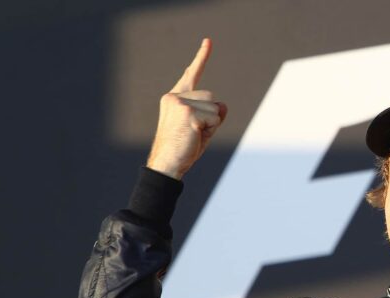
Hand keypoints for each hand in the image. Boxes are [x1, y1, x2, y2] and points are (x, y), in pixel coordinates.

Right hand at [147, 38, 227, 179]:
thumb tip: (222, 105)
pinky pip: (215, 118)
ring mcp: (180, 103)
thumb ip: (212, 113)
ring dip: (211, 125)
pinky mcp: (187, 112)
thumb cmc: (183, 149)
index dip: (201, 57)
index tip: (209, 41)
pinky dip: (210, 130)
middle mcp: (174, 97)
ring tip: (193, 135)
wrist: (167, 164)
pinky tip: (194, 136)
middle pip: (212, 98)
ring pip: (215, 108)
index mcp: (174, 98)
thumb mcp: (201, 127)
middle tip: (194, 133)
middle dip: (211, 118)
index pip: (191, 75)